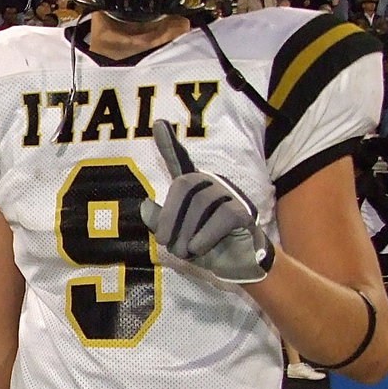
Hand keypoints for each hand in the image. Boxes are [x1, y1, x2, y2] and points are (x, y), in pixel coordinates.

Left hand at [139, 120, 275, 283]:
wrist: (238, 265)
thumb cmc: (206, 248)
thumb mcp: (177, 238)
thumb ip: (160, 223)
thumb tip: (145, 205)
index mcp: (194, 188)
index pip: (179, 162)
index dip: (168, 144)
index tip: (158, 123)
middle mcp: (211, 184)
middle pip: (183, 186)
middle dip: (168, 218)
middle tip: (166, 243)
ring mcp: (229, 194)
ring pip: (199, 204)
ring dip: (186, 234)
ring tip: (188, 251)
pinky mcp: (242, 210)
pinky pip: (219, 218)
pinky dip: (203, 238)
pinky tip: (200, 249)